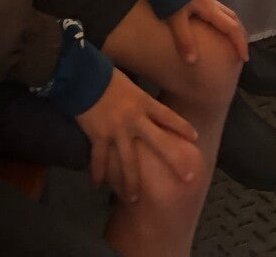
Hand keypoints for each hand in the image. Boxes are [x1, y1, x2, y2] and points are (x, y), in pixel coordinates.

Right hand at [74, 68, 201, 204]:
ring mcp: (116, 131)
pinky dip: (98, 173)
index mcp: (143, 103)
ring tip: (133, 199)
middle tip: (188, 178)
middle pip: (159, 143)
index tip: (195, 138)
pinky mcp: (98, 136)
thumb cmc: (105, 75)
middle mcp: (134, 120)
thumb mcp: (129, 85)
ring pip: (128, 162)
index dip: (182, 127)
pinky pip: (99, 159)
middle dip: (175, 161)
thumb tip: (146, 109)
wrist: (81, 75)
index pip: (168, 116)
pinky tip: (98, 185)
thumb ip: (138, 99)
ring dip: (131, 183)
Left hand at [165, 0, 249, 67]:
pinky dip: (223, 23)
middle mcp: (212, 3)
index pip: (232, 27)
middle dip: (240, 35)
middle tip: (240, 52)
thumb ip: (184, 39)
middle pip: (234, 19)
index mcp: (210, 9)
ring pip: (227, 14)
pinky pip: (218, 12)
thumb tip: (193, 62)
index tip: (244, 58)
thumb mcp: (175, 18)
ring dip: (233, 28)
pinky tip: (214, 29)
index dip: (240, 43)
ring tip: (231, 43)